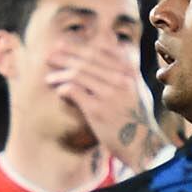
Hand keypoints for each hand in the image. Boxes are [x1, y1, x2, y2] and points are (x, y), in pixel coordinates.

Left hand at [48, 39, 160, 159]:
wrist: (142, 146)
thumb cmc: (138, 119)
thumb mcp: (140, 90)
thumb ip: (129, 70)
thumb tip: (116, 50)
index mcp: (130, 72)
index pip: (100, 51)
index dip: (78, 47)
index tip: (63, 46)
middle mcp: (121, 79)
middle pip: (86, 60)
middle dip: (65, 56)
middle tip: (49, 56)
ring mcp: (109, 93)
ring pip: (78, 74)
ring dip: (60, 74)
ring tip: (49, 77)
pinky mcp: (97, 109)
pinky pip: (73, 91)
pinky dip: (63, 89)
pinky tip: (59, 92)